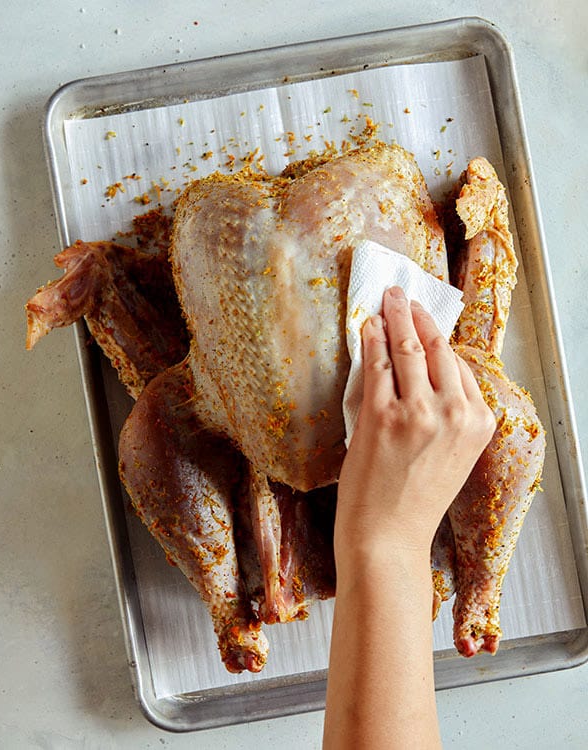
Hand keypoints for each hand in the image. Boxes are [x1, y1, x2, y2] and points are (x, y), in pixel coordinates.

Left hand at [335, 286, 495, 567]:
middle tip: (404, 295)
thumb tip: (418, 367)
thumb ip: (444, 413)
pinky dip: (372, 339)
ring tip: (388, 299)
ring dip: (395, 316)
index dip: (438, 337)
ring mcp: (418, 412)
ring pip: (407, 348)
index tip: (426, 320)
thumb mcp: (449, 455)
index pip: (459, 365)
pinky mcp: (382, 415)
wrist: (387, 539)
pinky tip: (368, 324)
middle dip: (418, 314)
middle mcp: (455, 413)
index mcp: (479, 423)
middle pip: (436, 348)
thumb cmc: (413, 501)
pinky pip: (378, 364)